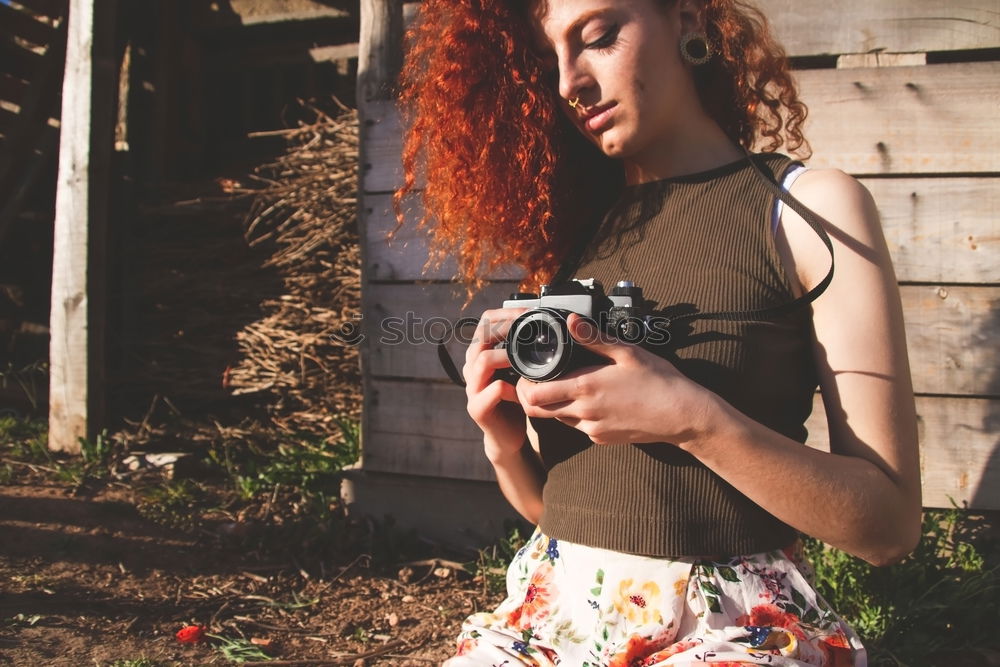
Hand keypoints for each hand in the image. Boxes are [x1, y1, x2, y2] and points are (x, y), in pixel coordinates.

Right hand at [462, 307, 529, 460]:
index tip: (529, 313)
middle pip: (480, 338)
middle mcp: (471, 367)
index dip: (505, 314)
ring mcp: (472, 388)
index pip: (484, 322)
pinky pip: (492, 390)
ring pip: (482, 361)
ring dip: (507, 356)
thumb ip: (522, 350)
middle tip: (530, 329)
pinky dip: (510, 387)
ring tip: (525, 358)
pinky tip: (522, 390)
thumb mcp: (519, 370)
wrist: (507, 436)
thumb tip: (546, 324)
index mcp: (480, 354)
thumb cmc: (515, 398)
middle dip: (506, 330)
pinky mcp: (478, 409)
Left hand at [516, 313, 711, 445]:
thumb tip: (570, 321)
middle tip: (540, 380)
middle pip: (538, 411)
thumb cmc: (659, 381)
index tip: (530, 372)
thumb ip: (593, 337)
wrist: (683, 416)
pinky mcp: (602, 439)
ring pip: (558, 419)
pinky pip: (579, 428)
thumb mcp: (627, 352)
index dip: (525, 384)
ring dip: (556, 404)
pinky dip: (578, 415)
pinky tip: (594, 400)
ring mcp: (592, 429)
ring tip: (570, 386)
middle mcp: (583, 413)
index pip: (534, 395)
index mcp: (585, 387)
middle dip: (533, 396)